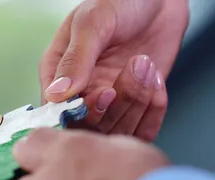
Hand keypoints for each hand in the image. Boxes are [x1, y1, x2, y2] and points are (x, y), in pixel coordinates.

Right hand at [40, 0, 188, 139]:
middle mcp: (80, 95)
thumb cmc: (120, 1)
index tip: (105, 92)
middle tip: (133, 72)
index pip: (57, 113)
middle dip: (117, 105)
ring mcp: (108, 106)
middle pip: (89, 128)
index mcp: (57, 75)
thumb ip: (76, 58)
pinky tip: (157, 82)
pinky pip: (141, 132)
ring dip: (138, 102)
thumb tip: (57, 95)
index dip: (82, 111)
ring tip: (147, 66)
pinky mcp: (134, 111)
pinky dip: (154, 112)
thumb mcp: (93, 22)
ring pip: (117, 131)